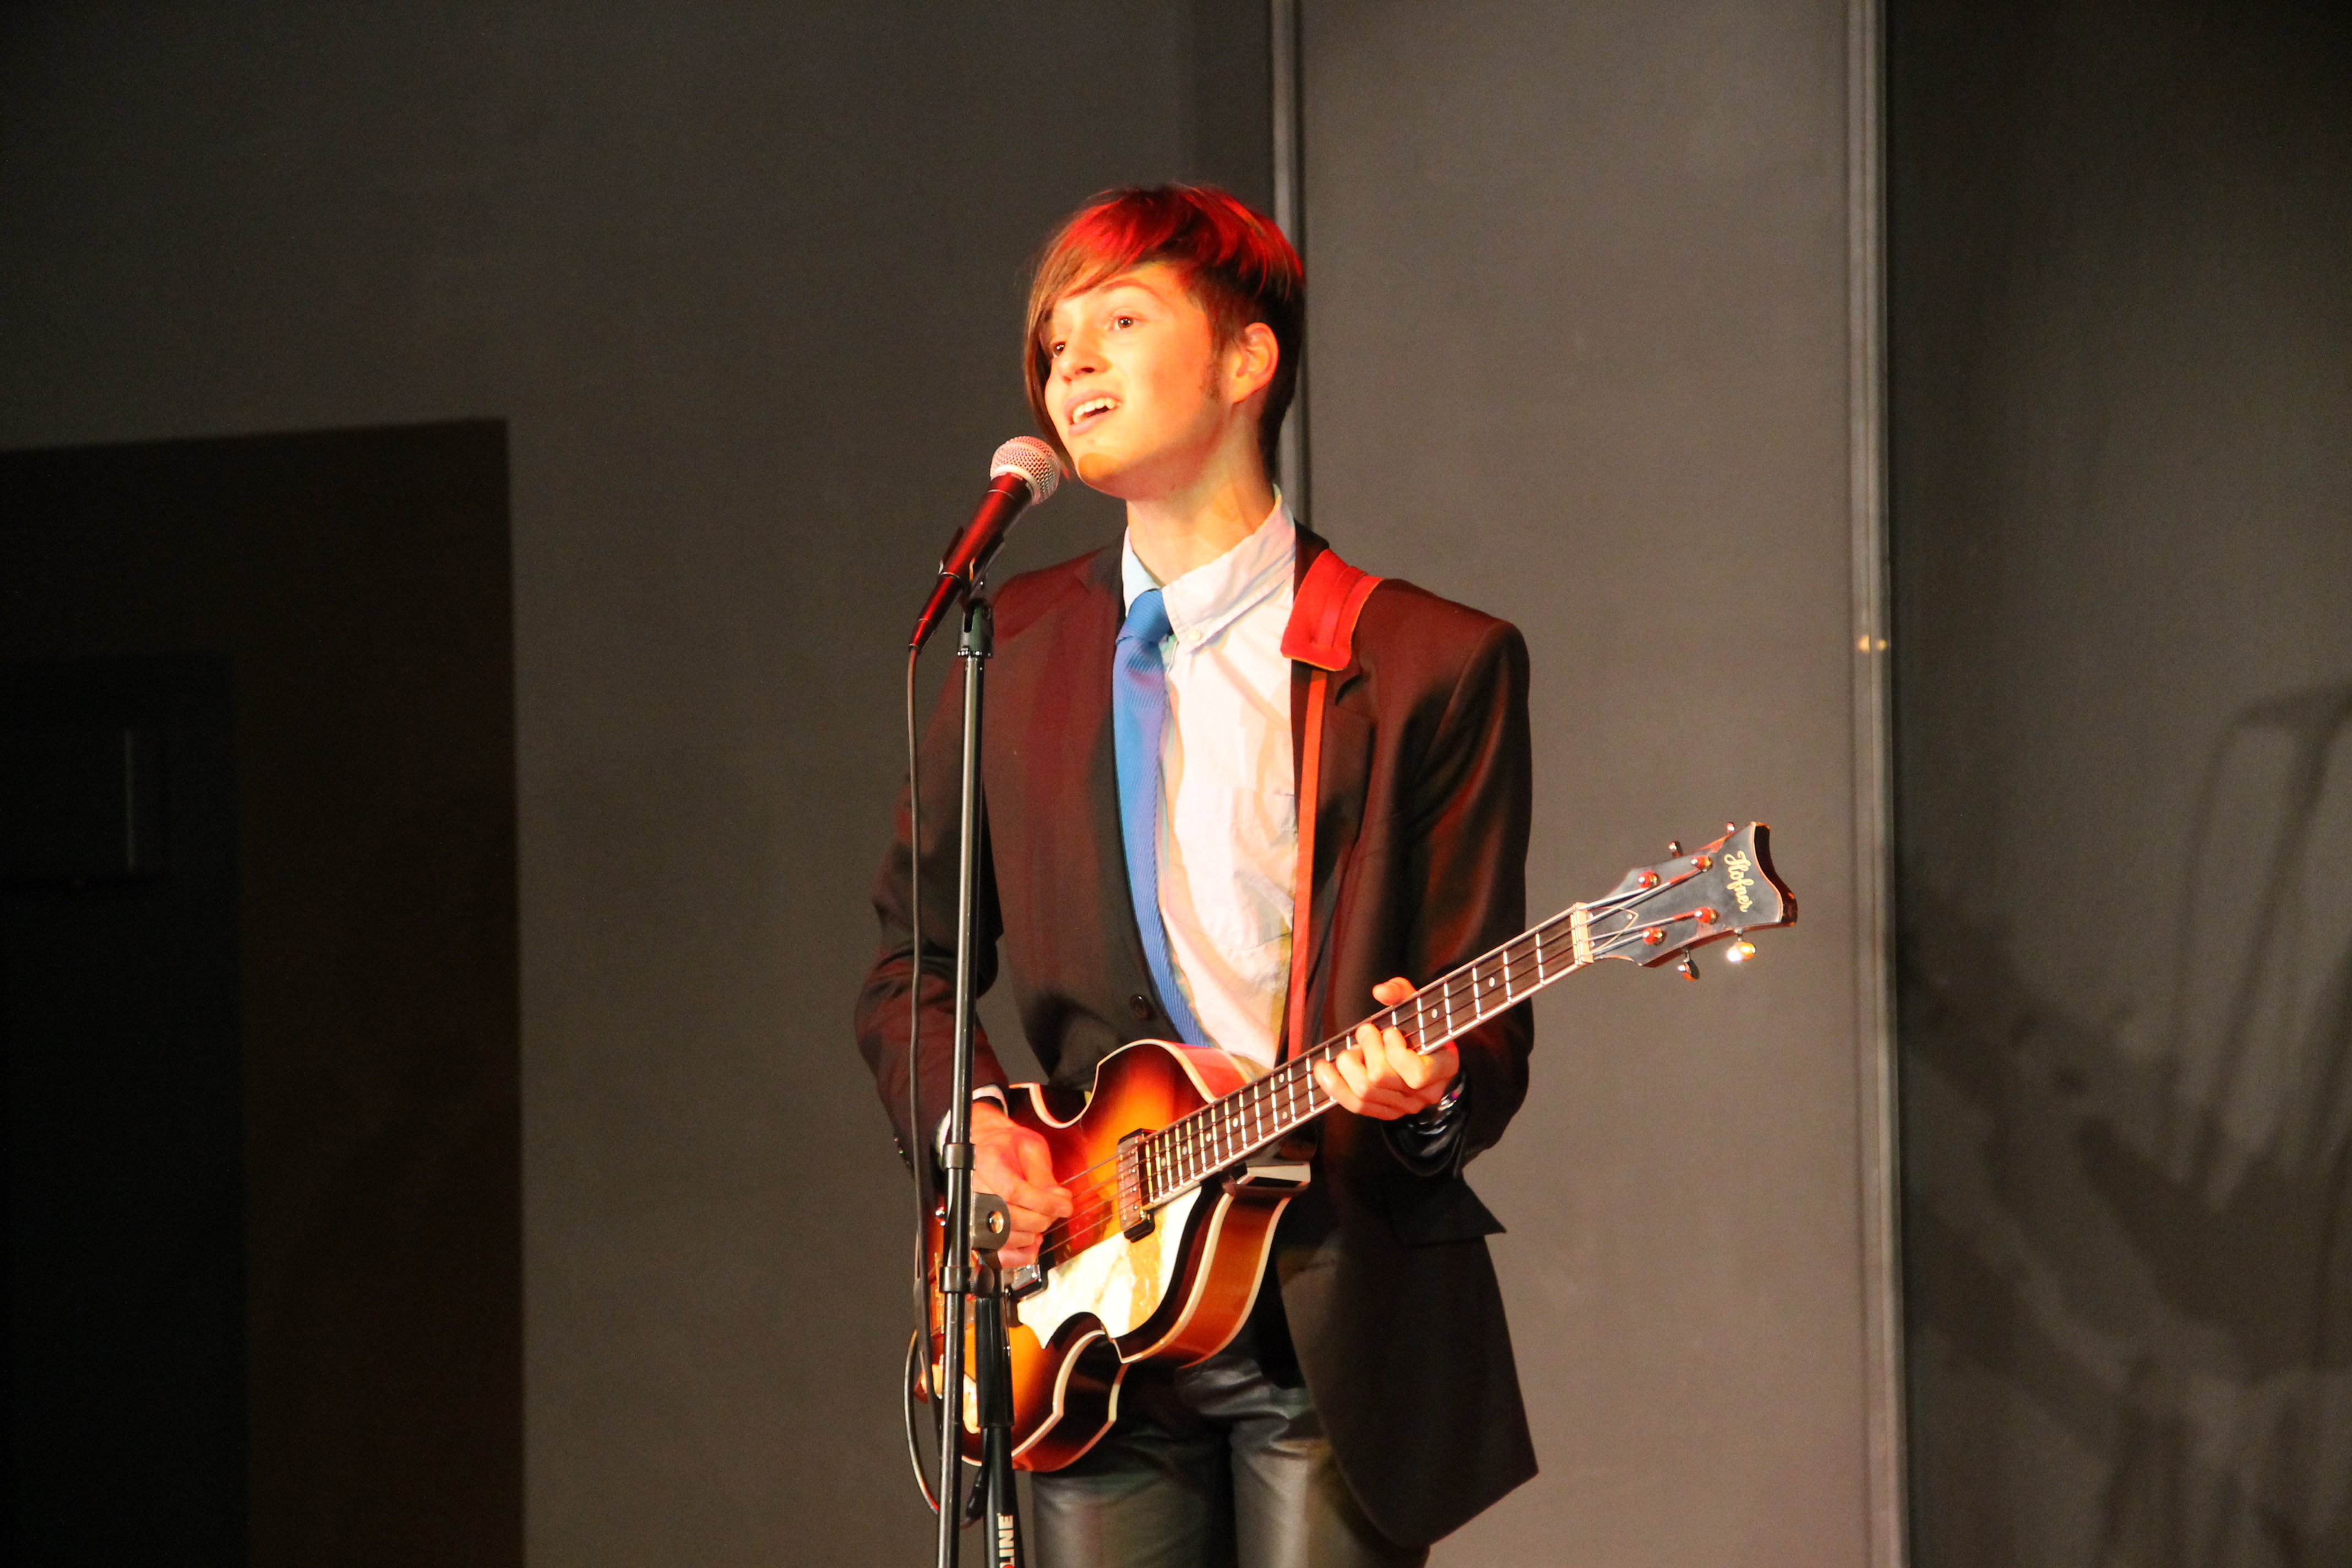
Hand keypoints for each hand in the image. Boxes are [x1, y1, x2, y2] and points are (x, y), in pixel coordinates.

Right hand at [968, 1100, 1070, 1270]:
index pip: (1013, 1191)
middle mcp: (974, 1190)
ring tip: (1045, 1219)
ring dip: (1033, 1233)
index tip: (1064, 1205)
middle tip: (1058, 1209)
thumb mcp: (1030, 1148)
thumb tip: (1059, 1199)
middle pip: (1010, 1217)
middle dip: (1042, 1218)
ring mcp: (973, 1212)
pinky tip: (1033, 1241)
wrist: (987, 1148)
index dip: (1043, 1202)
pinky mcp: (979, 1230)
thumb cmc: (1007, 1146)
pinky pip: (997, 1254)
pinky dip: (1019, 1255)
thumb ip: (1043, 1175)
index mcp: (987, 1163)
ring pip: (1004, 1237)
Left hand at [1312, 976, 1458, 1120]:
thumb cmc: (1424, 1030)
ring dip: (1348, 1065)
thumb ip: (1402, 993)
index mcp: (1443, 1067)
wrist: (1430, 1058)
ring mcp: (1405, 1106)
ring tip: (1353, 1050)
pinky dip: (1334, 1085)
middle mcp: (1425, 1093)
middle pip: (1380, 1078)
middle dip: (1365, 1049)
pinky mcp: (1386, 1111)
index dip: (1395, 1051)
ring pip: (1364, 1092)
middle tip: (1366, 1032)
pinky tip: (1324, 1069)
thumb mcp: (1419, 1006)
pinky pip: (1356, 1106)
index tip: (1390, 1032)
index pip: (1416, 1074)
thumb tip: (1381, 991)